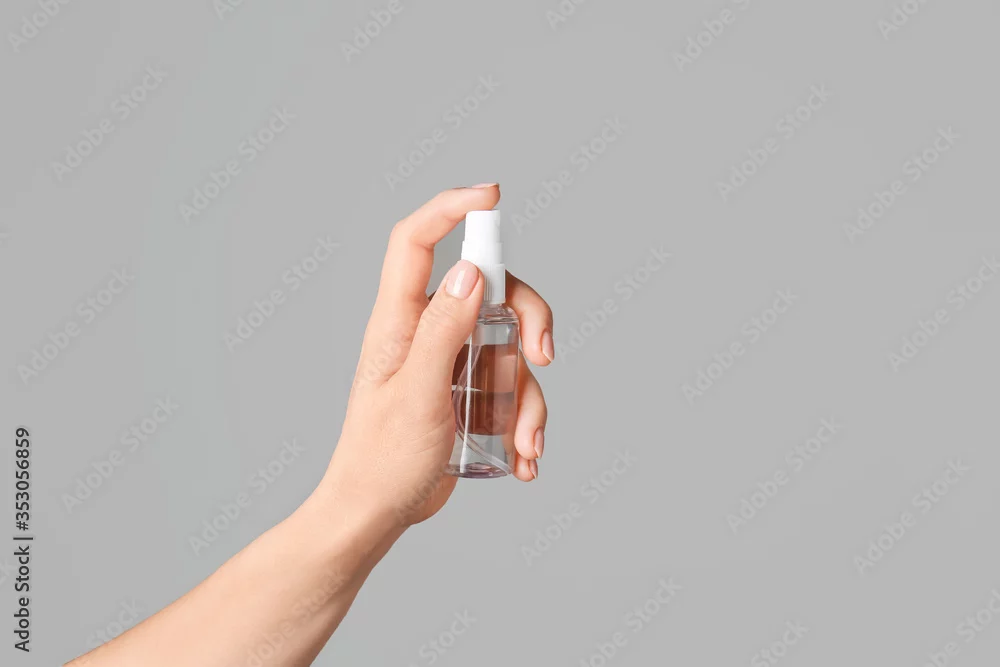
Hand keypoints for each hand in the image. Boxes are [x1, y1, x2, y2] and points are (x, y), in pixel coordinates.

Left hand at [321, 185, 553, 524]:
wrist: (377, 514)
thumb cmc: (381, 459)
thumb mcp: (415, 395)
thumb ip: (442, 331)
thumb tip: (471, 271)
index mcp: (398, 320)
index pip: (416, 241)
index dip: (450, 207)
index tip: (492, 195)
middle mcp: (427, 331)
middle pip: (490, 289)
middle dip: (527, 318)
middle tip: (545, 355)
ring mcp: (451, 361)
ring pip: (509, 345)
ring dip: (530, 395)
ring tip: (527, 445)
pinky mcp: (468, 391)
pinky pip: (511, 385)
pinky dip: (526, 418)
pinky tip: (525, 458)